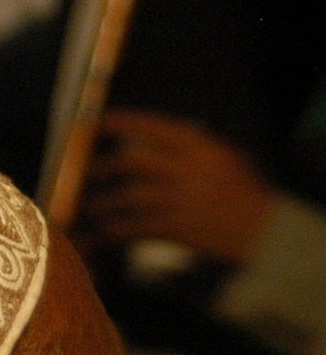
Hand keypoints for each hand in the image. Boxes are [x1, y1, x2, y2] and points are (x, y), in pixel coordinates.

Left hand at [78, 109, 275, 264]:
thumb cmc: (243, 192)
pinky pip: (135, 226)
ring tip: (91, 207)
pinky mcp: (178, 228)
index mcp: (200, 147)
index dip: (122, 122)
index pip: (153, 126)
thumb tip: (145, 138)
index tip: (97, 123)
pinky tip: (105, 232)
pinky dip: (114, 229)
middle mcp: (188, 169)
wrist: (267, 232)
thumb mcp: (223, 157)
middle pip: (130, 162)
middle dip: (101, 168)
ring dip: (102, 203)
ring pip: (127, 197)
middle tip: (87, 174)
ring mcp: (182, 200)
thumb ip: (188, 146)